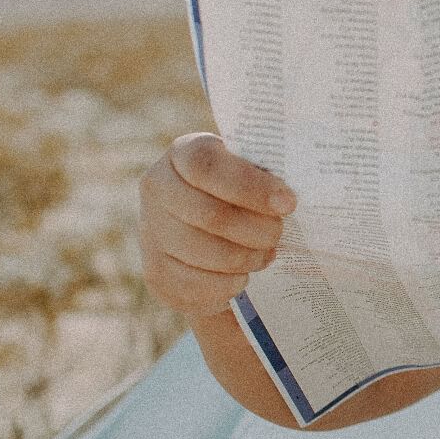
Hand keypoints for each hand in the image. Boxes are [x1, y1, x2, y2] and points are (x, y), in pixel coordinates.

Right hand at [138, 131, 295, 318]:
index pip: (208, 166)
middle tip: (278, 234)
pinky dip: (229, 284)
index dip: (250, 186)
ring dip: (246, 258)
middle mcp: (158, 188)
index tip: (287, 203)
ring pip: (205, 253)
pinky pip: (197, 285)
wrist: (209, 227)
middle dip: (256, 230)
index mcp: (184, 153)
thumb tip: (288, 200)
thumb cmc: (243, 191)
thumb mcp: (252, 169)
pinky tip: (243, 275)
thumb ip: (267, 173)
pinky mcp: (156, 272)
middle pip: (210, 215)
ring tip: (266, 254)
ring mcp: (151, 231)